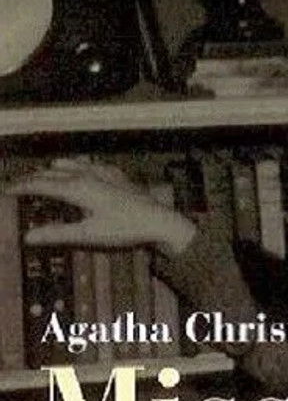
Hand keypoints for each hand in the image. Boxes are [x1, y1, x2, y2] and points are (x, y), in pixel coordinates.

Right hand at [6, 157, 195, 255]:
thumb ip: (57, 234)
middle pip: (52, 173)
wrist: (158, 219)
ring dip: (53, 169)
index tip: (5, 189)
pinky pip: (89, 164)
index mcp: (77, 188)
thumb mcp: (88, 235)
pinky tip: (80, 168)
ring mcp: (103, 172)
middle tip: (17, 184)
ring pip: (70, 164)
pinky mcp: (116, 175)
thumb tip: (28, 237)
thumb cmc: (123, 228)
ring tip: (43, 174)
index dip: (21, 187)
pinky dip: (76, 166)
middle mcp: (87, 175)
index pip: (41, 185)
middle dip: (32, 178)